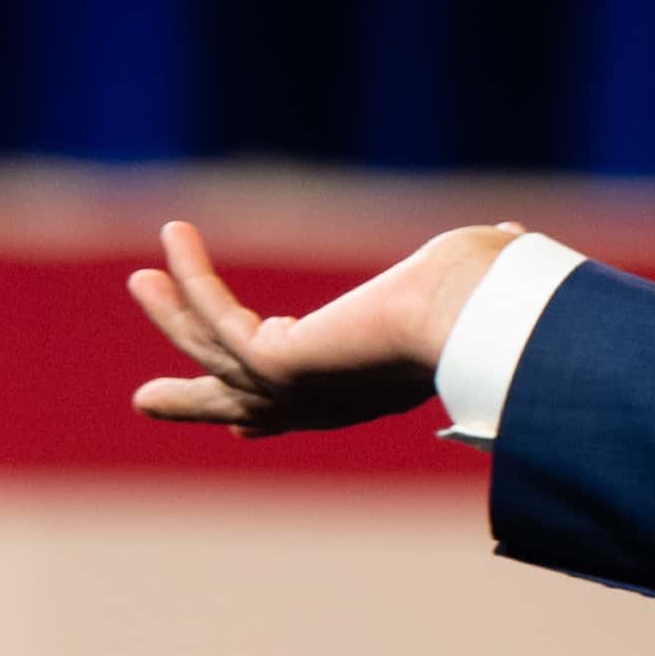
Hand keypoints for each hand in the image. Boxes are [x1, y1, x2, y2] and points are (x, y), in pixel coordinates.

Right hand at [125, 217, 524, 436]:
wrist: (480, 318)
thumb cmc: (491, 304)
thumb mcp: (467, 283)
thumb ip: (483, 265)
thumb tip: (514, 236)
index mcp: (369, 390)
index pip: (302, 408)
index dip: (262, 413)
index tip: (235, 423)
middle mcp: (326, 400)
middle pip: (238, 406)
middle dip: (191, 400)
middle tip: (147, 398)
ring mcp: (294, 388)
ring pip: (211, 358)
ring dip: (172, 315)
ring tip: (140, 280)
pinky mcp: (273, 362)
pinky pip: (214, 316)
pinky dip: (191, 275)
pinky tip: (176, 232)